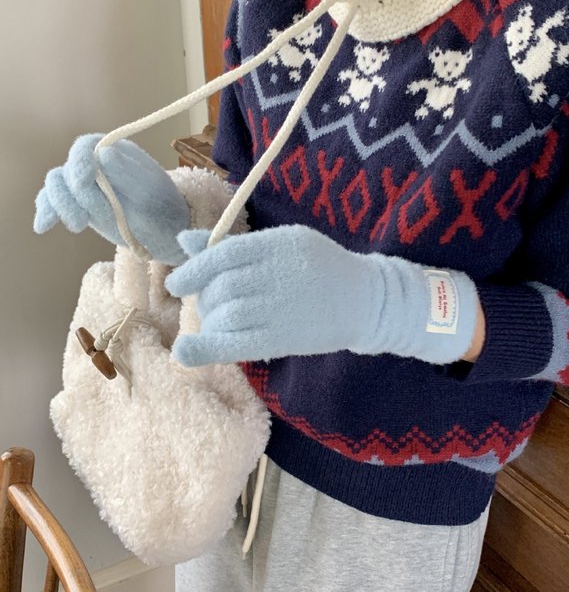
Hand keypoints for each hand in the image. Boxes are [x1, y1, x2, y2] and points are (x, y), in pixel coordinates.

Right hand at [34, 133, 190, 264]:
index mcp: (115, 152)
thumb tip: (104, 153)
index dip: (79, 163)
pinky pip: (54, 203)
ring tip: (78, 225)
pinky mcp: (79, 206)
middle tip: (96, 217)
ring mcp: (85, 186)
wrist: (167, 232)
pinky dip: (47, 212)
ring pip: (56, 185)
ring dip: (61, 205)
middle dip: (77, 195)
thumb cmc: (164, 208)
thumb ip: (129, 173)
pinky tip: (43, 226)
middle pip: (68, 170)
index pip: (86, 147)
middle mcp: (96, 165)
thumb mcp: (152, 191)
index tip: (84, 182)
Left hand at [165, 224, 478, 366]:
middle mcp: (281, 272)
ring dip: (210, 320)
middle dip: (206, 299)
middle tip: (210, 306)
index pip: (224, 254)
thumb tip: (183, 240)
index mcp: (280, 243)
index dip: (194, 269)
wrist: (367, 301)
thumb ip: (233, 245)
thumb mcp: (282, 244)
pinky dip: (206, 348)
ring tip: (218, 323)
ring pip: (226, 314)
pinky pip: (237, 344)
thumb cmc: (320, 268)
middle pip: (222, 287)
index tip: (178, 284)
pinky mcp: (285, 338)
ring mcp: (284, 307)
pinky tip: (187, 351)